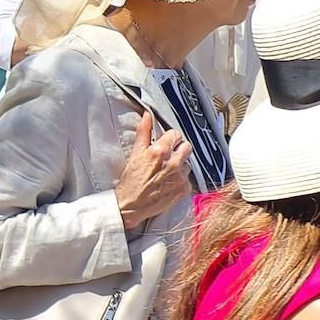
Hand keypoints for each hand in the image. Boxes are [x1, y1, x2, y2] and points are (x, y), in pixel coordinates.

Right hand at [114, 111, 192, 228]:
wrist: (132, 204)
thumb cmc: (131, 179)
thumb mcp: (135, 153)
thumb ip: (143, 132)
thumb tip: (147, 115)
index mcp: (160, 151)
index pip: (176, 134)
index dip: (169, 138)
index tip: (165, 142)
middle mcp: (173, 163)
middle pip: (187, 146)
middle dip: (178, 148)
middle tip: (168, 155)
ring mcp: (180, 177)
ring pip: (188, 163)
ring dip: (180, 164)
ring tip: (167, 171)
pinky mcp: (185, 189)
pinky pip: (188, 178)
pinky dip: (180, 179)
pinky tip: (169, 182)